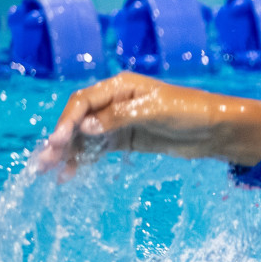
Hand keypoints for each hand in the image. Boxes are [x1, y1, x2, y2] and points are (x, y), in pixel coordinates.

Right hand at [36, 72, 260, 177]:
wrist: (217, 130)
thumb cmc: (191, 112)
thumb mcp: (156, 112)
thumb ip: (120, 118)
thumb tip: (85, 127)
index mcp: (120, 86)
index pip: (83, 102)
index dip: (67, 121)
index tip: (57, 142)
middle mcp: (115, 102)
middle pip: (78, 119)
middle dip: (59, 139)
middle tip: (43, 162)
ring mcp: (120, 122)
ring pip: (84, 136)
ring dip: (67, 152)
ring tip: (50, 172)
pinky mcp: (127, 140)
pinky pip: (98, 149)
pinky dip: (84, 160)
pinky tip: (70, 174)